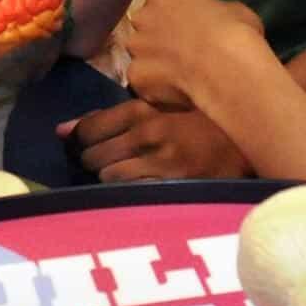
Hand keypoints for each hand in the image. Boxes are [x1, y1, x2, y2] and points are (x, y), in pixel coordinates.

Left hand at [59, 100, 252, 182]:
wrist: (246, 146)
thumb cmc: (195, 126)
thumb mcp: (155, 112)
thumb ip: (108, 119)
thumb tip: (60, 132)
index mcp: (143, 110)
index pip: (89, 128)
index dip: (79, 142)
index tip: (84, 148)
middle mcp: (149, 134)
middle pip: (93, 156)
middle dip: (94, 163)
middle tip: (109, 164)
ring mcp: (162, 163)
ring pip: (109, 178)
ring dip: (111, 181)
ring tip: (128, 176)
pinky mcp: (175, 188)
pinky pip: (133, 195)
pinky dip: (129, 195)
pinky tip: (141, 190)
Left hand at [111, 0, 264, 108]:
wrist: (227, 67)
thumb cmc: (235, 32)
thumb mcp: (232, 10)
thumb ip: (212, 13)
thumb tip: (215, 23)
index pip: (162, 3)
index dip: (175, 20)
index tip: (190, 32)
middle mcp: (142, 17)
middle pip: (146, 29)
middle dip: (160, 41)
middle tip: (183, 57)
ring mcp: (135, 47)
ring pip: (142, 57)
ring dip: (156, 67)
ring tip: (182, 80)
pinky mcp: (135, 76)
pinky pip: (145, 84)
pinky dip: (157, 91)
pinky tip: (178, 95)